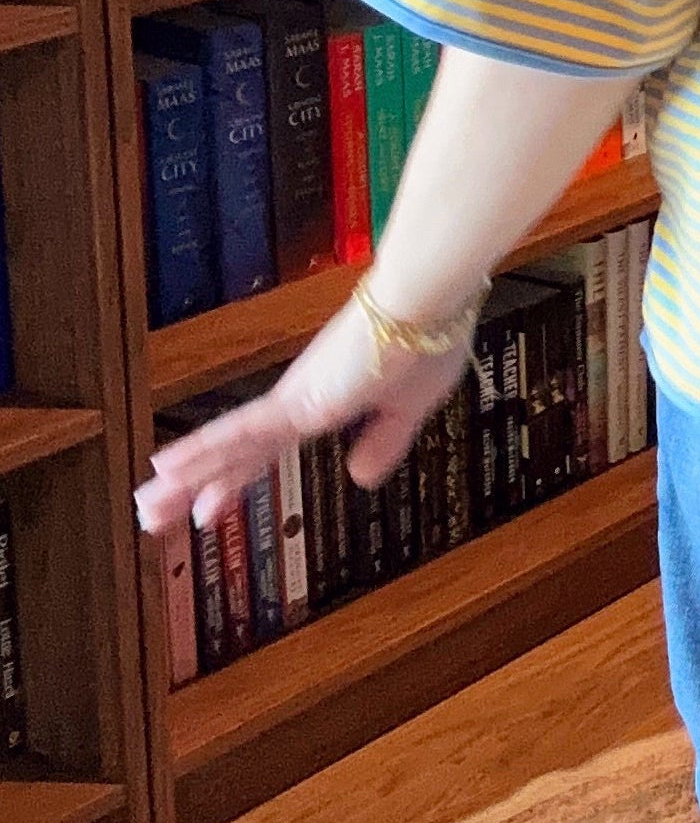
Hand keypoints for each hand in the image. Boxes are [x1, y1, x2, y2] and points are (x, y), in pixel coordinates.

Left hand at [135, 298, 473, 536]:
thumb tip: (359, 478)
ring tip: (147, 505)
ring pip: (227, 448)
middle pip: (235, 455)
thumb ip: (385, 443)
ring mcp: (293, 401)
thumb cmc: (428, 344)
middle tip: (151, 515)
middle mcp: (298, 402)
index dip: (234, 482)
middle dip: (193, 488)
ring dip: (186, 479)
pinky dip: (203, 452)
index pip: (266, 452)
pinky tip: (169, 469)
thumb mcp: (410, 410)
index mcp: (324, 404)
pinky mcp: (297, 400)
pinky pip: (242, 431)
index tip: (205, 509)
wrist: (428, 307)